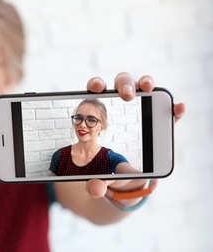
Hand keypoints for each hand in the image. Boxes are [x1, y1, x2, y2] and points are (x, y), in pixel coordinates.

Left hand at [85, 72, 185, 197]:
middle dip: (124, 84)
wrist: (123, 175)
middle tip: (126, 96)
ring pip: (143, 89)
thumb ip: (95, 182)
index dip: (96, 85)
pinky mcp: (159, 122)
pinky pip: (166, 113)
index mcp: (100, 113)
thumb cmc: (106, 167)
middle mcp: (120, 106)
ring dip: (146, 83)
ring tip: (149, 88)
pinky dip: (172, 109)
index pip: (96, 92)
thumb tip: (96, 189)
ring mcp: (141, 111)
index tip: (97, 87)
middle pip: (121, 85)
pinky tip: (178, 108)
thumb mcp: (98, 175)